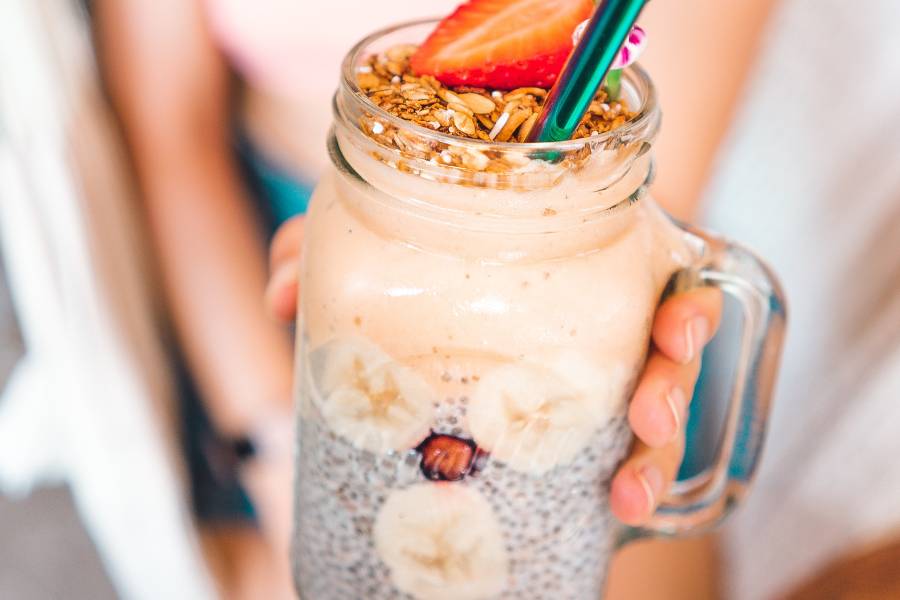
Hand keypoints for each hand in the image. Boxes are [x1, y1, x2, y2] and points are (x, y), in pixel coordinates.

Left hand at [265, 216, 722, 525]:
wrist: (428, 305)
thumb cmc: (425, 264)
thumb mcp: (380, 247)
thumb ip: (327, 252)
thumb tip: (284, 296)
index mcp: (578, 260)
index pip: (657, 272)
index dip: (685, 299)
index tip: (678, 323)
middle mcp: (603, 320)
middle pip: (671, 354)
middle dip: (676, 387)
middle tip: (651, 415)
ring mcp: (598, 377)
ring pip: (656, 415)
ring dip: (656, 456)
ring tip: (630, 494)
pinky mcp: (584, 428)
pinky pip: (618, 458)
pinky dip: (624, 487)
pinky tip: (612, 513)